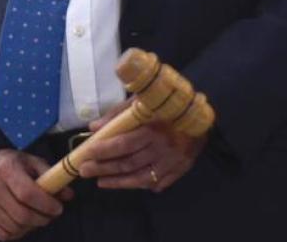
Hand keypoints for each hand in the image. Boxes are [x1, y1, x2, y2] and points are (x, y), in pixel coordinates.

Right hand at [0, 149, 71, 239]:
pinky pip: (4, 235)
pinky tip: (21, 222)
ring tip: (36, 216)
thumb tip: (68, 195)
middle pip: (22, 215)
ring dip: (31, 226)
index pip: (27, 194)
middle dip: (42, 218)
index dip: (46, 204)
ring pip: (15, 227)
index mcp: (5, 169)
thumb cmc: (11, 166)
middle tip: (50, 215)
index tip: (58, 208)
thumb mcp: (31, 163)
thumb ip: (51, 176)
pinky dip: (17, 232)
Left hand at [77, 101, 207, 191]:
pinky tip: (126, 184)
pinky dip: (140, 184)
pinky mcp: (179, 170)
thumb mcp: (142, 101)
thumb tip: (94, 127)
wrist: (201, 116)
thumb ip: (118, 114)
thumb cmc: (167, 105)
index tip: (85, 154)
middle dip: (104, 169)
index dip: (103, 151)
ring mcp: (171, 163)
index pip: (122, 144)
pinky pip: (156, 183)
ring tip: (100, 182)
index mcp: (152, 129)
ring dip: (117, 182)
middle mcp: (161, 149)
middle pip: (128, 164)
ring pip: (140, 178)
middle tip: (84, 171)